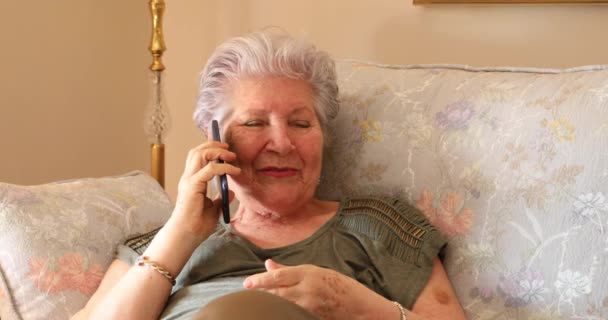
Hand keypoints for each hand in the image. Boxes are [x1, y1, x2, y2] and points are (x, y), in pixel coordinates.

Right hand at [171, 141, 240, 241]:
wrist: (186, 237)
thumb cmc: (196, 226)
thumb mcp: (214, 209)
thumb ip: (220, 199)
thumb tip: (231, 191)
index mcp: (191, 181)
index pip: (197, 157)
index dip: (211, 150)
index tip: (227, 151)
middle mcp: (188, 178)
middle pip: (197, 151)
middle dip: (214, 145)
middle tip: (229, 148)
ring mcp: (189, 181)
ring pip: (199, 154)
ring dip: (217, 151)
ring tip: (231, 155)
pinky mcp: (192, 186)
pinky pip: (210, 169)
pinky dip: (224, 167)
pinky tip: (234, 171)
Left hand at [243, 260, 391, 319]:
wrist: (362, 307)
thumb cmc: (340, 286)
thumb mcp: (316, 272)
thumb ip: (290, 270)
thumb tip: (268, 264)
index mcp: (309, 274)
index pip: (279, 276)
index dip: (261, 280)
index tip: (247, 283)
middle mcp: (308, 289)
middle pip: (277, 292)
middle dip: (260, 293)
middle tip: (247, 294)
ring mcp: (310, 306)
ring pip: (282, 305)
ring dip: (270, 304)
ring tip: (258, 303)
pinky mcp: (312, 318)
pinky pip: (292, 314)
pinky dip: (282, 312)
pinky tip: (274, 313)